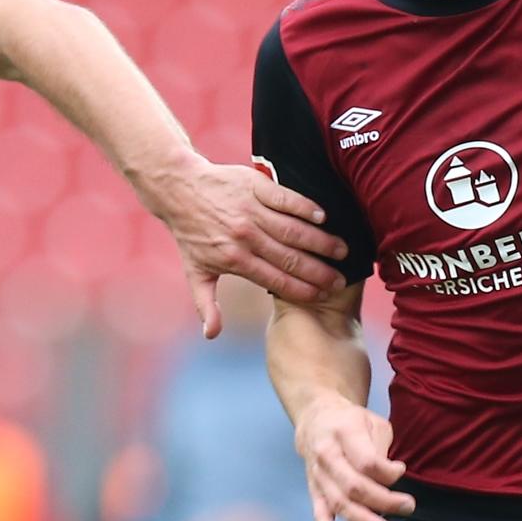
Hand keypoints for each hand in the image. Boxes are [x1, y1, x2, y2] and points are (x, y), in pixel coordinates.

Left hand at [143, 154, 348, 335]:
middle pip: (289, 257)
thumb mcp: (195, 273)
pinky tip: (324, 218)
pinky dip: (305, 208)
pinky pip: (286, 198)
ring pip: (292, 229)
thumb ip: (207, 304)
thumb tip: (212, 335)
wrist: (179, 189)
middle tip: (340, 280)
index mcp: (234, 259)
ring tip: (342, 251)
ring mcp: (251, 210)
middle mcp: (245, 236)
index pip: (275, 280)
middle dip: (318, 271)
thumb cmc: (190, 235)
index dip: (301, 290)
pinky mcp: (255, 185)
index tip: (322, 296)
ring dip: (319, 241)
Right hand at [293, 396, 413, 520]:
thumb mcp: (371, 422)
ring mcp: (318, 476)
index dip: (387, 472)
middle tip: (408, 508)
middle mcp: (327, 456)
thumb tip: (391, 476)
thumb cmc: (351, 422)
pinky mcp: (314, 490)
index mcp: (344, 433)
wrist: (315, 420)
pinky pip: (319, 513)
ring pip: (340, 503)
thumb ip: (380, 449)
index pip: (366, 461)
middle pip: (354, 485)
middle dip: (383, 500)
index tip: (402, 471)